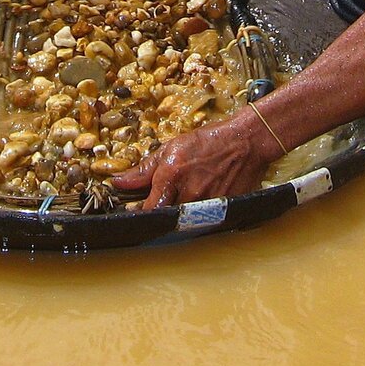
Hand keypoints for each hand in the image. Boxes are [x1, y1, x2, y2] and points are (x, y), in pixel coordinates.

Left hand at [113, 113, 280, 209]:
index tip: (135, 215)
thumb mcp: (171, 148)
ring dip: (179, 219)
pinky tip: (200, 205)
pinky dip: (198, 218)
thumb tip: (119, 183)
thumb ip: (144, 169)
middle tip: (161, 209)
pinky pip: (203, 223)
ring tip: (184, 204)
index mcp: (172, 175)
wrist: (245, 142)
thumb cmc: (208, 142)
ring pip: (184, 224)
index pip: (148, 209)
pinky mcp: (223, 211)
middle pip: (166, 220)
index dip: (139, 216)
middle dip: (160, 218)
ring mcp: (207, 204)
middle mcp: (189, 192)